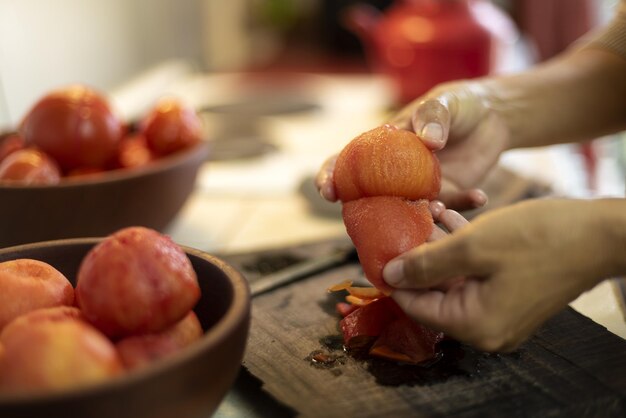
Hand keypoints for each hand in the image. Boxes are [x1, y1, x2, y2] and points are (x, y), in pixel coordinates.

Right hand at [315, 80, 504, 209]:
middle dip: (368, 216)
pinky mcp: (446, 196)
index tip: (328, 191)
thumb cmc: (457, 103)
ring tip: (440, 207)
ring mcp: (418, 189)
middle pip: (369, 200)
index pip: (345, 163)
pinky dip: (462, 208)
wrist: (492, 116)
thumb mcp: (444, 101)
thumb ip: (433, 116)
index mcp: (381, 148)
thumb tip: (429, 142)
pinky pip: (449, 210)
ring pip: (407, 214)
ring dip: (418, 218)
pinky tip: (480, 196)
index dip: (330, 177)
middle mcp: (394, 174)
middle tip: (385, 222)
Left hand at [383, 198, 617, 351]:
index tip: (378, 250)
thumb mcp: (473, 247)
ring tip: (427, 211)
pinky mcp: (511, 294)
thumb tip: (390, 277)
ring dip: (439, 245)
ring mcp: (500, 311)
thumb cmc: (540, 239)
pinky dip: (462, 248)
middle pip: (434, 292)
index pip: (416, 307)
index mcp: (475, 325)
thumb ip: (426, 264)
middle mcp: (486, 327)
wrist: (601, 234)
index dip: (394, 277)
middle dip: (418, 255)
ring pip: (454, 278)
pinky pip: (475, 273)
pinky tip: (450, 217)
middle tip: (403, 223)